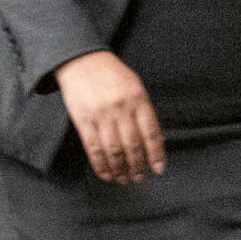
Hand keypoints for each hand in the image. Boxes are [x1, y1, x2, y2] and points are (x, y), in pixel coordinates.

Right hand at [54, 51, 165, 183]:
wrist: (81, 59)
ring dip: (120, 170)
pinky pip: (94, 148)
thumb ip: (145, 112)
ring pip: (114, 150)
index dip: (156, 154)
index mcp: (138, 98)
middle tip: (140, 179)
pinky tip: (106, 174)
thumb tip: (158, 139)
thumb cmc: (111, 73)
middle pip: (133, 145)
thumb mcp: (135, 86)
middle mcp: (121, 108)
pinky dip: (101, 165)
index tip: (159, 169)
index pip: (151, 133)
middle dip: (138, 167)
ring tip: (124, 180)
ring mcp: (101, 115)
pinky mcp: (83, 120)